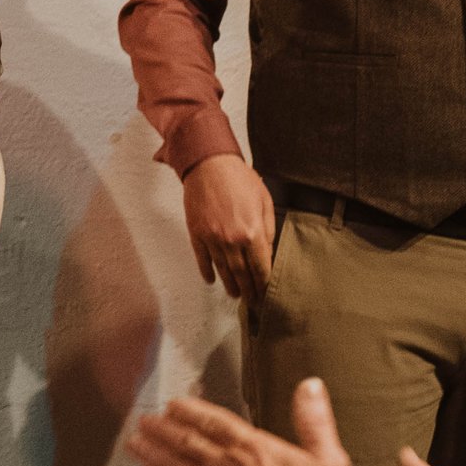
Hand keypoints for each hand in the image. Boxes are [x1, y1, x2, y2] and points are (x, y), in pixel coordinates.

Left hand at [126, 373, 355, 465]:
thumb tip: (310, 383)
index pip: (214, 421)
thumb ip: (315, 421)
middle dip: (162, 430)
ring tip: (133, 444)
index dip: (191, 410)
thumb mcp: (330, 460)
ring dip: (152, 454)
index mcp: (252, 449)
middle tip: (142, 421)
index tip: (172, 404)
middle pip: (185, 442)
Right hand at [180, 153, 278, 302]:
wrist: (209, 164)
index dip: (264, 283)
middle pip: (242, 273)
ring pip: (223, 269)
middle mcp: (232, 240)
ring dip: (230, 285)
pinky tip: (212, 280)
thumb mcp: (264, 200)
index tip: (266, 293)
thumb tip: (268, 249)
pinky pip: (202, 258)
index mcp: (253, 232)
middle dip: (249, 290)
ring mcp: (212, 238)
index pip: (261, 267)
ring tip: (235, 295)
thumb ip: (268, 228)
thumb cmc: (239, 178)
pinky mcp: (197, 233)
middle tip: (252, 302)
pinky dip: (207, 271)